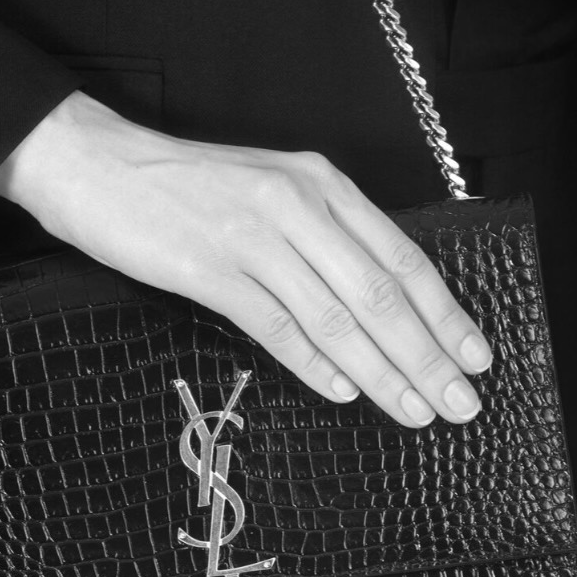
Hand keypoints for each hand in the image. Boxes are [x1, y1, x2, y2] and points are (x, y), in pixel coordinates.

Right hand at [0, 90, 491, 427]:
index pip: (402, 258)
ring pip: (335, 316)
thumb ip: (321, 239)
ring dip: (382, 371)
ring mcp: (254, 237)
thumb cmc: (187, 184)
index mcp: (321, 184)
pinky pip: (274, 326)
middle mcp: (298, 206)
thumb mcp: (270, 192)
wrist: (100, 165)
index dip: (445, 314)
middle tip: (461, 404)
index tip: (476, 357)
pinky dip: (313, 363)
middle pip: (379, 293)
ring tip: (415, 411)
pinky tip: (343, 392)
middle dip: (427, 355)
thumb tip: (370, 309)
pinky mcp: (209, 269)